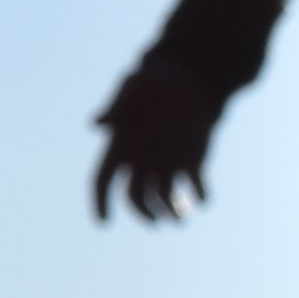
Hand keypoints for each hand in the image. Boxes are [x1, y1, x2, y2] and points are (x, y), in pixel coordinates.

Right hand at [89, 44, 222, 222]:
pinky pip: (195, 187)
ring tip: (180, 218)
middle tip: (156, 221)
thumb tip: (95, 124)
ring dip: (170, 211)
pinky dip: (200, 196)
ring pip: (164, 198)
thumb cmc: (156, 79)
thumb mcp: (132, 90)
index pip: (103, 180)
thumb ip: (116, 108)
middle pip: (135, 197)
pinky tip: (202, 199)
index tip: (104, 222)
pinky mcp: (192, 162)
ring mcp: (167, 163)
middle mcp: (141, 160)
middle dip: (144, 212)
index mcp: (121, 146)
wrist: (191, 75)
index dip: (101, 202)